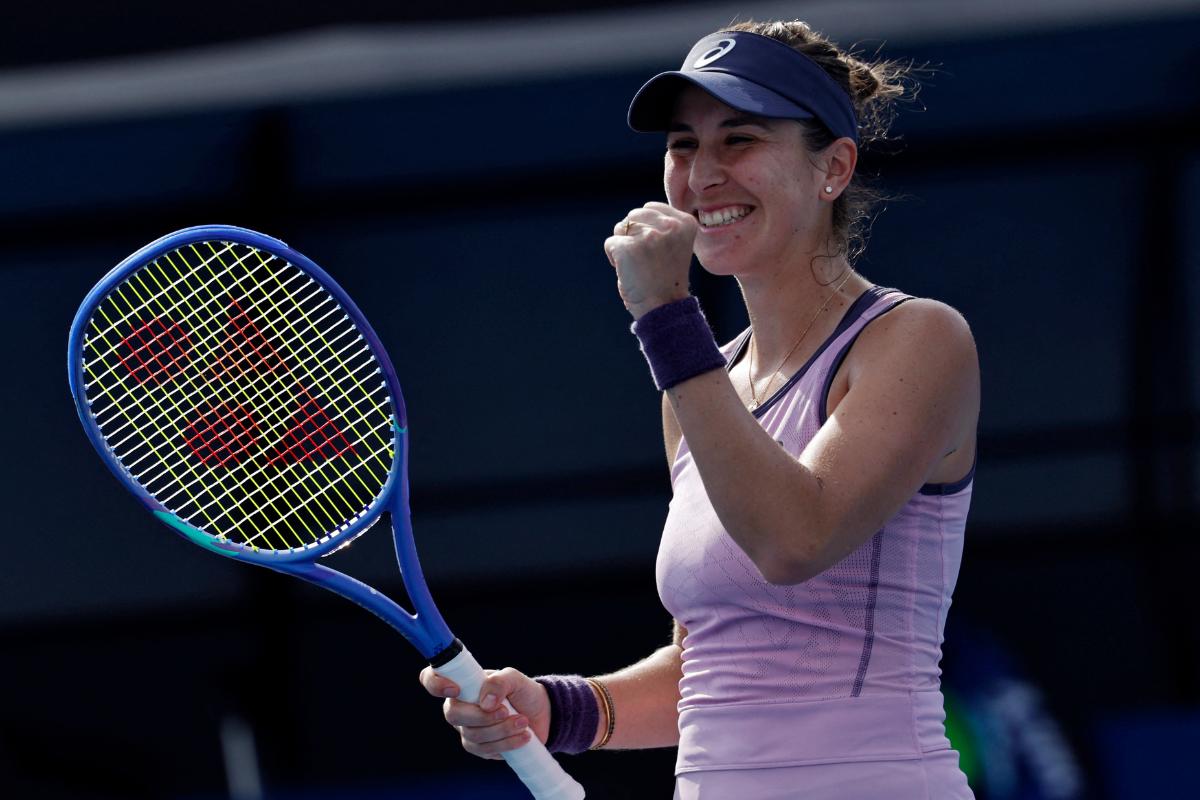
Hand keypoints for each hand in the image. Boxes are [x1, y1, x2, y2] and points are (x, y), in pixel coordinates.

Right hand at [418, 665, 551, 759]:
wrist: (540, 713)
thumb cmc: (522, 691)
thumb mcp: (515, 678)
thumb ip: (499, 682)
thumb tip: (485, 702)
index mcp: (461, 683)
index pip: (431, 679)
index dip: (435, 683)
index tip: (455, 689)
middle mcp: (459, 706)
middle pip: (453, 715)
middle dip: (481, 716)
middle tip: (507, 711)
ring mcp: (467, 729)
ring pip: (472, 735)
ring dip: (501, 730)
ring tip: (523, 722)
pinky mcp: (480, 748)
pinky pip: (485, 750)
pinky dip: (506, 743)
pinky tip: (524, 737)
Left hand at [603, 201, 697, 318]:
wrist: (663, 307)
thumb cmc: (666, 278)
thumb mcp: (674, 244)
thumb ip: (663, 225)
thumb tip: (636, 214)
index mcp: (685, 223)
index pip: (650, 208)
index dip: (646, 228)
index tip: (656, 250)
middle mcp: (669, 226)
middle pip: (634, 216)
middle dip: (633, 235)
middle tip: (645, 260)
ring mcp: (648, 236)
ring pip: (620, 228)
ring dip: (623, 245)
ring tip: (638, 265)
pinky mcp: (628, 248)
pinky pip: (610, 243)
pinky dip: (613, 257)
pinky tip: (627, 270)